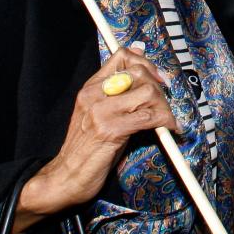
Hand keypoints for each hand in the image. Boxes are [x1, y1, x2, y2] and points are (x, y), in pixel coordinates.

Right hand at [13, 47, 177, 233]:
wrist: (66, 176)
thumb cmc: (87, 147)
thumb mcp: (99, 113)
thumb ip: (117, 91)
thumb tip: (139, 56)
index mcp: (91, 87)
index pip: (122, 56)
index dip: (146, 64)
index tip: (157, 80)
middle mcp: (94, 95)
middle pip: (139, 72)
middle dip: (159, 88)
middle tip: (163, 106)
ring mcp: (102, 112)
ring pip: (147, 92)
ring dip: (164, 106)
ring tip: (165, 120)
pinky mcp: (111, 130)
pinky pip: (148, 117)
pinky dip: (165, 121)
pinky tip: (168, 129)